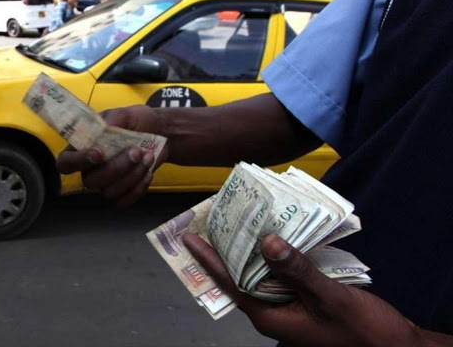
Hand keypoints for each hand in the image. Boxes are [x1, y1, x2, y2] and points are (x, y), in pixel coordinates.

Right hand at [56, 105, 168, 205]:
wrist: (160, 132)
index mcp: (83, 148)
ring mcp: (106, 183)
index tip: (99, 153)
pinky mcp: (123, 192)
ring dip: (132, 176)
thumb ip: (113, 120)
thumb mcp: (126, 114)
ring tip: (148, 157)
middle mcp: (91, 169)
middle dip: (116, 168)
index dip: (78, 162)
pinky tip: (148, 172)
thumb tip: (104, 129)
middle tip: (136, 151)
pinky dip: (138, 188)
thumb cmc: (137, 122)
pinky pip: (124, 201)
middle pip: (90, 181)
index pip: (66, 163)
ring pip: (109, 192)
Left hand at [183, 233, 421, 346]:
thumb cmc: (363, 332)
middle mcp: (274, 311)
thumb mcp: (329, 299)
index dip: (208, 260)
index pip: (230, 283)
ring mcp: (289, 306)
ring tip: (239, 222)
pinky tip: (277, 236)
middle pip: (241, 276)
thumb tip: (267, 242)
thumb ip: (298, 270)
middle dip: (226, 250)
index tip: (191, 238)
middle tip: (213, 222)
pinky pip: (281, 274)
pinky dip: (276, 255)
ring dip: (251, 250)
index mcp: (270, 317)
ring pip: (261, 274)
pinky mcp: (303, 299)